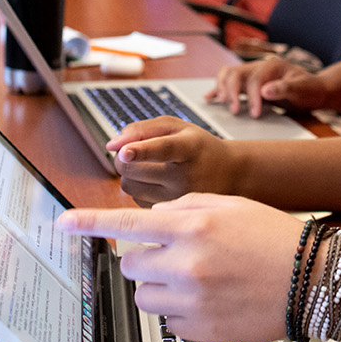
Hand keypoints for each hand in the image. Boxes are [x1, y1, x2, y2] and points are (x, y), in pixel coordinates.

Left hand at [59, 193, 303, 341]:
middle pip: (130, 263)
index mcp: (192, 226)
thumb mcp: (229, 206)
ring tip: (197, 279)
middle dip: (146, 258)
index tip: (62, 223)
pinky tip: (210, 299)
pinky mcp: (199, 330)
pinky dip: (180, 311)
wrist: (312, 281)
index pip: (125, 223)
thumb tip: (149, 221)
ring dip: (159, 286)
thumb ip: (184, 208)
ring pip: (143, 295)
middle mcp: (186, 263)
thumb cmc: (273, 238)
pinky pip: (167, 321)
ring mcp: (192, 300)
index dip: (88, 223)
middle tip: (178, 255)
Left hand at [108, 117, 242, 204]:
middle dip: (123, 158)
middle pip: (132, 168)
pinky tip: (157, 183)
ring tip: (148, 168)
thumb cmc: (199, 148)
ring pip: (128, 186)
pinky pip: (135, 200)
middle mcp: (185, 176)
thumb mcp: (178, 127)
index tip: (125, 152)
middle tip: (132, 152)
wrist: (229, 175)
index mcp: (189, 148)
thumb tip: (111, 145)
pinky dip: (138, 189)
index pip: (164, 148)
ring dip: (129, 175)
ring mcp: (178, 199)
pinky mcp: (170, 214)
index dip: (142, 149)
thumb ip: (142, 129)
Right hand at [207, 55, 328, 116]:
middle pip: (235, 73)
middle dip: (231, 92)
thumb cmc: (309, 89)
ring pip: (228, 75)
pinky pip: (229, 83)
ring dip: (222, 89)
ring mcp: (252, 74)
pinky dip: (218, 89)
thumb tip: (265, 91)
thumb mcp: (302, 88)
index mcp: (272, 66)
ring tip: (221, 103)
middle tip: (236, 110)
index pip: (255, 79)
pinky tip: (210, 98)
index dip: (253, 96)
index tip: (255, 113)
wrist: (314, 89)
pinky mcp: (249, 84)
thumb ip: (285, 88)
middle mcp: (259, 67)